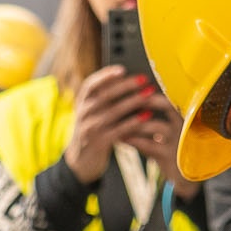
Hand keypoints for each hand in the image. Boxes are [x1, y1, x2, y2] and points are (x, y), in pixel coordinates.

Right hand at [66, 66, 160, 183]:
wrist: (81, 161)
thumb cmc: (94, 131)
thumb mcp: (93, 114)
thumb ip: (104, 100)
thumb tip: (131, 81)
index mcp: (81, 103)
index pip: (90, 85)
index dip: (106, 76)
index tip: (122, 69)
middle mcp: (83, 114)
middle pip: (105, 96)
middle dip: (126, 86)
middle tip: (144, 79)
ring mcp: (90, 129)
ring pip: (114, 111)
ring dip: (134, 101)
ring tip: (150, 95)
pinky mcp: (99, 143)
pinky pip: (119, 130)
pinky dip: (134, 122)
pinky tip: (147, 116)